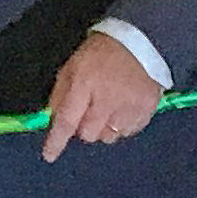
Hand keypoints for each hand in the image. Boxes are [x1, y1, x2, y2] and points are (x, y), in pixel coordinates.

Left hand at [41, 33, 163, 160]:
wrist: (139, 41)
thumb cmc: (99, 54)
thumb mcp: (71, 67)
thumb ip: (61, 95)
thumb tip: (53, 120)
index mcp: (84, 86)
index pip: (67, 121)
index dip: (57, 141)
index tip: (49, 156)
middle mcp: (107, 100)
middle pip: (89, 135)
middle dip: (84, 128)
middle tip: (88, 112)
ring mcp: (130, 107)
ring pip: (109, 136)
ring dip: (104, 128)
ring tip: (108, 108)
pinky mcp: (147, 110)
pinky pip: (128, 132)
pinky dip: (122, 125)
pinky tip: (123, 108)